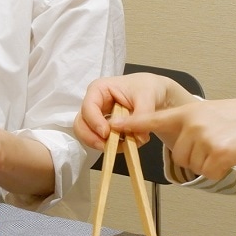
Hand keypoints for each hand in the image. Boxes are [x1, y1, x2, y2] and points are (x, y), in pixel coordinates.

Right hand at [74, 72, 193, 150]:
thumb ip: (141, 115)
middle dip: (92, 138)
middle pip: (81, 124)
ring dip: (102, 144)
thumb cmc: (148, 88)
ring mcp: (97, 117)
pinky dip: (111, 146)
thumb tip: (135, 137)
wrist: (155, 94)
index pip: (88, 107)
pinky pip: (99, 141)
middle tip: (108, 147)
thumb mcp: (148, 98)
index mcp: (99, 89)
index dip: (94, 122)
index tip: (106, 134)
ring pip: (87, 135)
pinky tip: (126, 144)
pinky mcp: (103, 129)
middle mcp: (94, 103)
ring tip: (124, 146)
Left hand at [125, 99, 235, 179]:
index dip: (133, 123)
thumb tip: (176, 146)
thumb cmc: (235, 119)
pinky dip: (218, 170)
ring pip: (192, 166)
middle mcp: (192, 124)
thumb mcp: (205, 114)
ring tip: (222, 146)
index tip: (114, 125)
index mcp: (186, 112)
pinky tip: (229, 156)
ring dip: (206, 163)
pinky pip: (207, 173)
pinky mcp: (218, 153)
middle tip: (213, 143)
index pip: (154, 119)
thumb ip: (186, 126)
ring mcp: (205, 138)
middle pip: (178, 155)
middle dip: (194, 156)